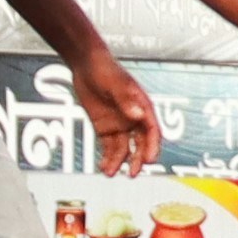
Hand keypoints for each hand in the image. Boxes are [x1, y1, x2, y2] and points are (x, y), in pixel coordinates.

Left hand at [75, 53, 162, 178]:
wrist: (85, 65)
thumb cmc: (105, 70)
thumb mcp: (115, 85)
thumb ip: (126, 101)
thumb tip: (138, 116)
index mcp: (142, 107)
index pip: (152, 131)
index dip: (152, 146)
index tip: (149, 160)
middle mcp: (134, 119)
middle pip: (140, 144)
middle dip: (138, 159)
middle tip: (133, 173)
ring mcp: (120, 125)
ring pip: (124, 149)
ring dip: (120, 162)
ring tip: (111, 172)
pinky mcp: (105, 129)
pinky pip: (108, 148)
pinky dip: (107, 158)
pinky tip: (104, 167)